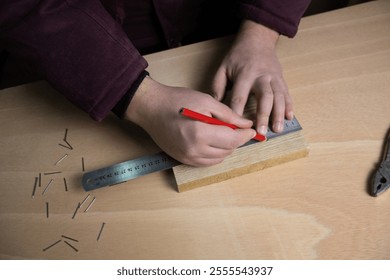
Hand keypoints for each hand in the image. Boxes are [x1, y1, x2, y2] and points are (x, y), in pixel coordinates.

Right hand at [124, 76, 255, 165]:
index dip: (245, 135)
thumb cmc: (176, 100)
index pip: (232, 140)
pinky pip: (206, 162)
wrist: (151, 108)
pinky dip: (215, 155)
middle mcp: (194, 150)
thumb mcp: (206, 101)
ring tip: (224, 134)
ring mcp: (187, 157)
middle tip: (237, 129)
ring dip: (226, 148)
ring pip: (218, 159)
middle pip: (227, 151)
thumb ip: (228, 115)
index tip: (251, 130)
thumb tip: (246, 124)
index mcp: (200, 133)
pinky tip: (214, 142)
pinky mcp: (182, 160)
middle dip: (236, 140)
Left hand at [212, 20, 292, 134]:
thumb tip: (214, 106)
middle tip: (261, 132)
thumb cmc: (238, 56)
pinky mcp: (281, 79)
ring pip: (278, 96)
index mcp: (245, 74)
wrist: (257, 39)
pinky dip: (289, 105)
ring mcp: (274, 77)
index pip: (240, 96)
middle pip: (264, 97)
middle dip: (263, 115)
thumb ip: (218, 86)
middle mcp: (261, 76)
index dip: (237, 112)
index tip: (235, 127)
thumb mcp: (223, 67)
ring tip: (277, 129)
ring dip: (278, 113)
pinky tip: (289, 117)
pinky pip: (287, 93)